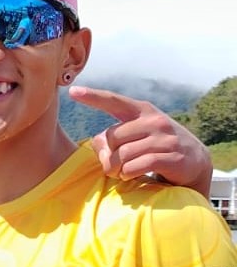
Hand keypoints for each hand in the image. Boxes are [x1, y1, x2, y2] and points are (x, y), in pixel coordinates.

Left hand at [72, 85, 212, 192]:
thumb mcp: (137, 136)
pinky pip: (134, 167)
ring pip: (121, 155)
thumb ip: (114, 137)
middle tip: (115, 165)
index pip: (114, 101)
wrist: (194, 161)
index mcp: (142, 111)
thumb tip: (98, 143)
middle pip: (111, 138)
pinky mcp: (171, 157)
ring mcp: (164, 138)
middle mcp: (153, 121)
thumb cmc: (155, 147)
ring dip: (117, 169)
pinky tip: (132, 175)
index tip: (73, 91)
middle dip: (108, 155)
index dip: (93, 97)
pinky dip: (128, 175)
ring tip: (124, 172)